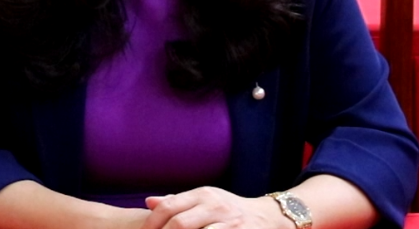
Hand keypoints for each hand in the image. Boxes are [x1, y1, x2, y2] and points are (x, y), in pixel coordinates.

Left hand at [142, 187, 291, 228]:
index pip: (169, 206)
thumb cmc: (229, 210)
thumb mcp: (205, 200)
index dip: (152, 223)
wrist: (269, 217)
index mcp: (203, 194)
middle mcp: (215, 205)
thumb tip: (149, 202)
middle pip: (180, 223)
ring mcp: (230, 222)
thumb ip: (178, 202)